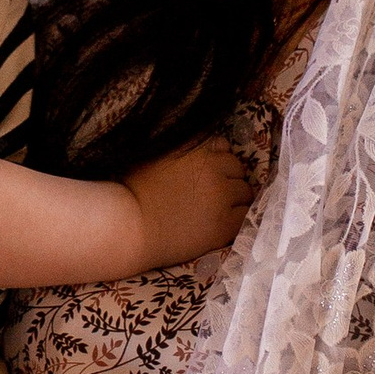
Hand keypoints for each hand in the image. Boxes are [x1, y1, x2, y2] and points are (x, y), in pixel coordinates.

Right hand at [123, 132, 250, 269]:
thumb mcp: (156, 154)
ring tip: (215, 210)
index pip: (223, 146)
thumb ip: (183, 147)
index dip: (215, 161)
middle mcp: (213, 168)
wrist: (130, 227)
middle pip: (237, 168)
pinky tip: (219, 223)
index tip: (204, 174)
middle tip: (210, 194)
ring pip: (245, 191)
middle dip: (227, 178)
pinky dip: (235, 217)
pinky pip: (245, 215)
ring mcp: (222, 196)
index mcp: (196, 148)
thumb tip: (202, 146)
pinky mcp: (225, 224)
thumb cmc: (133, 191)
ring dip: (234, 198)